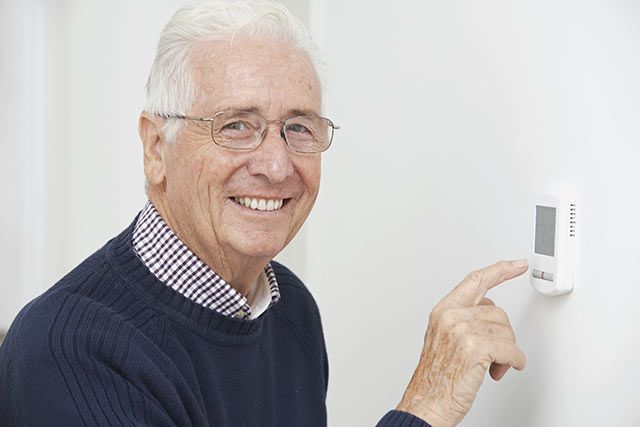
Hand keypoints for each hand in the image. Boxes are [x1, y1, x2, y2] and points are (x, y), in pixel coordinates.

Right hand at [396, 260, 528, 426]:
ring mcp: (463, 330)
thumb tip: (489, 312)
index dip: (499, 270)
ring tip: (490, 367)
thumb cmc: (435, 379)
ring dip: (506, 352)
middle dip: (502, 335)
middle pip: (497, 311)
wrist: (426, 404)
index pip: (475, 281)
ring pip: (506, 331)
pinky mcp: (476, 348)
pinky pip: (510, 349)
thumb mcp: (443, 339)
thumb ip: (463, 319)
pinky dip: (512, 362)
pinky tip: (500, 370)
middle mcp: (451, 316)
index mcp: (443, 311)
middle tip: (494, 355)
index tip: (516, 264)